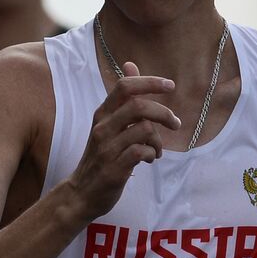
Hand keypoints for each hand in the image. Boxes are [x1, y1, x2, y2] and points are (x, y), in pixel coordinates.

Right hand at [68, 61, 179, 219]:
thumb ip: (123, 99)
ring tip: (156, 150)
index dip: (150, 82)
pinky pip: (141, 151)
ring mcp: (107, 148)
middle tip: (175, 124)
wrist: (82, 193)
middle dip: (164, 113)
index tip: (170, 85)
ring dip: (158, 140)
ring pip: (144, 129)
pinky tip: (148, 160)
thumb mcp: (108, 124)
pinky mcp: (114, 168)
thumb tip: (130, 65)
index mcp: (102, 114)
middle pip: (138, 105)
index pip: (125, 86)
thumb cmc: (100, 156)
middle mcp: (102, 127)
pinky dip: (151, 154)